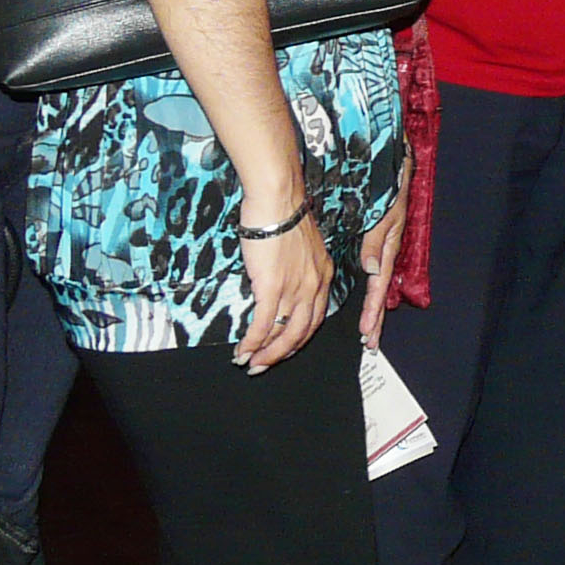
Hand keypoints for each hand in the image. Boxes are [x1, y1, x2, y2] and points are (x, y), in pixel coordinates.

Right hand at [234, 191, 329, 370]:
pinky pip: (263, 324)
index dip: (297, 338)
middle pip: (300, 333)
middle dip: (280, 354)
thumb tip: (282, 283)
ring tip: (249, 362)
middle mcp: (314, 286)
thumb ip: (297, 268)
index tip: (282, 349)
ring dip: (264, 353)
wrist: (278, 199)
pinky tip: (242, 351)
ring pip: (282, 334)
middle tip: (262, 366)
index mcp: (323, 276)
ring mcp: (295, 289)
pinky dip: (252, 342)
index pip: (314, 318)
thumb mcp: (302, 246)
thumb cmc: (284, 215)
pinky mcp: (273, 287)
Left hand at [356, 192, 406, 350]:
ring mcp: (382, 249)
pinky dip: (372, 291)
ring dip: (374, 309)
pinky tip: (368, 300)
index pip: (379, 287)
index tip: (366, 331)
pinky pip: (375, 274)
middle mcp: (385, 253)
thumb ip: (375, 243)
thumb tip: (370, 270)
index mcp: (388, 249)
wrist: (394, 169)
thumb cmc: (390, 190)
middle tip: (369, 342)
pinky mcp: (377, 243)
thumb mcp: (383, 216)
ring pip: (378, 286)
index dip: (373, 310)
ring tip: (369, 330)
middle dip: (376, 318)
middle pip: (381, 293)